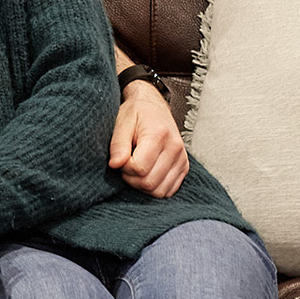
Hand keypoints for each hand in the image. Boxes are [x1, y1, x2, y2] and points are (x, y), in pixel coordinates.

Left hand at [110, 80, 188, 198]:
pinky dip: (154, 188)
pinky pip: (168, 191)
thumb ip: (118, 145)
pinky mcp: (184, 167)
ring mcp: (182, 159)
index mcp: (159, 135)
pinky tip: (146, 174)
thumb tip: (115, 165)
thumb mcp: (122, 123)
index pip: (139, 168)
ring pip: (159, 191)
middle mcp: (175, 148)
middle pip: (149, 183)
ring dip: (142, 186)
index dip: (124, 168)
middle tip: (126, 164)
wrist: (154, 107)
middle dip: (131, 179)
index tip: (120, 157)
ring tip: (136, 169)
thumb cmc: (136, 114)